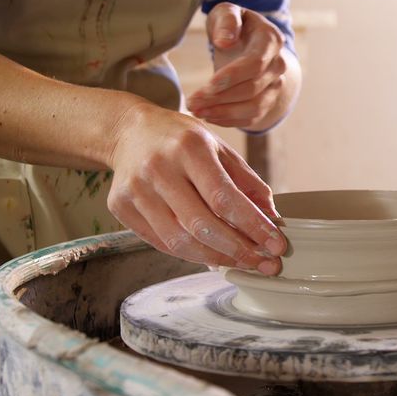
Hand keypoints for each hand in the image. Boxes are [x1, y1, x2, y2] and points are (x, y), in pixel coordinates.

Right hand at [106, 102, 286, 274]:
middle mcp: (159, 168)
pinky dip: (191, 254)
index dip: (253, 226)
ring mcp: (136, 190)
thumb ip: (247, 182)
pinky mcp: (120, 207)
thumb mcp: (219, 147)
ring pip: (180, 241)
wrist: (129, 132)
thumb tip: (272, 218)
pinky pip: (162, 243)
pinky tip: (212, 255)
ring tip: (241, 262)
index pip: (225, 197)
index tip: (276, 244)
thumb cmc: (180, 139)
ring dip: (217, 258)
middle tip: (264, 263)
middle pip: (202, 225)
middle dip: (239, 250)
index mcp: (189, 147)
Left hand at [188, 3, 289, 129]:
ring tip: (198, 112)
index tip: (205, 87)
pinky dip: (230, 121)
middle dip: (220, 99)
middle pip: (253, 88)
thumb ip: (227, 21)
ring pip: (255, 107)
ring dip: (225, 113)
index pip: (255, 64)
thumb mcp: (226, 12)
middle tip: (192, 103)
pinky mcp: (268, 100)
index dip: (231, 78)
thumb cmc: (232, 25)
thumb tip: (225, 41)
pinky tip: (209, 116)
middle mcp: (278, 64)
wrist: (248, 40)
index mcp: (271, 40)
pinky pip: (253, 117)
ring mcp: (276, 84)